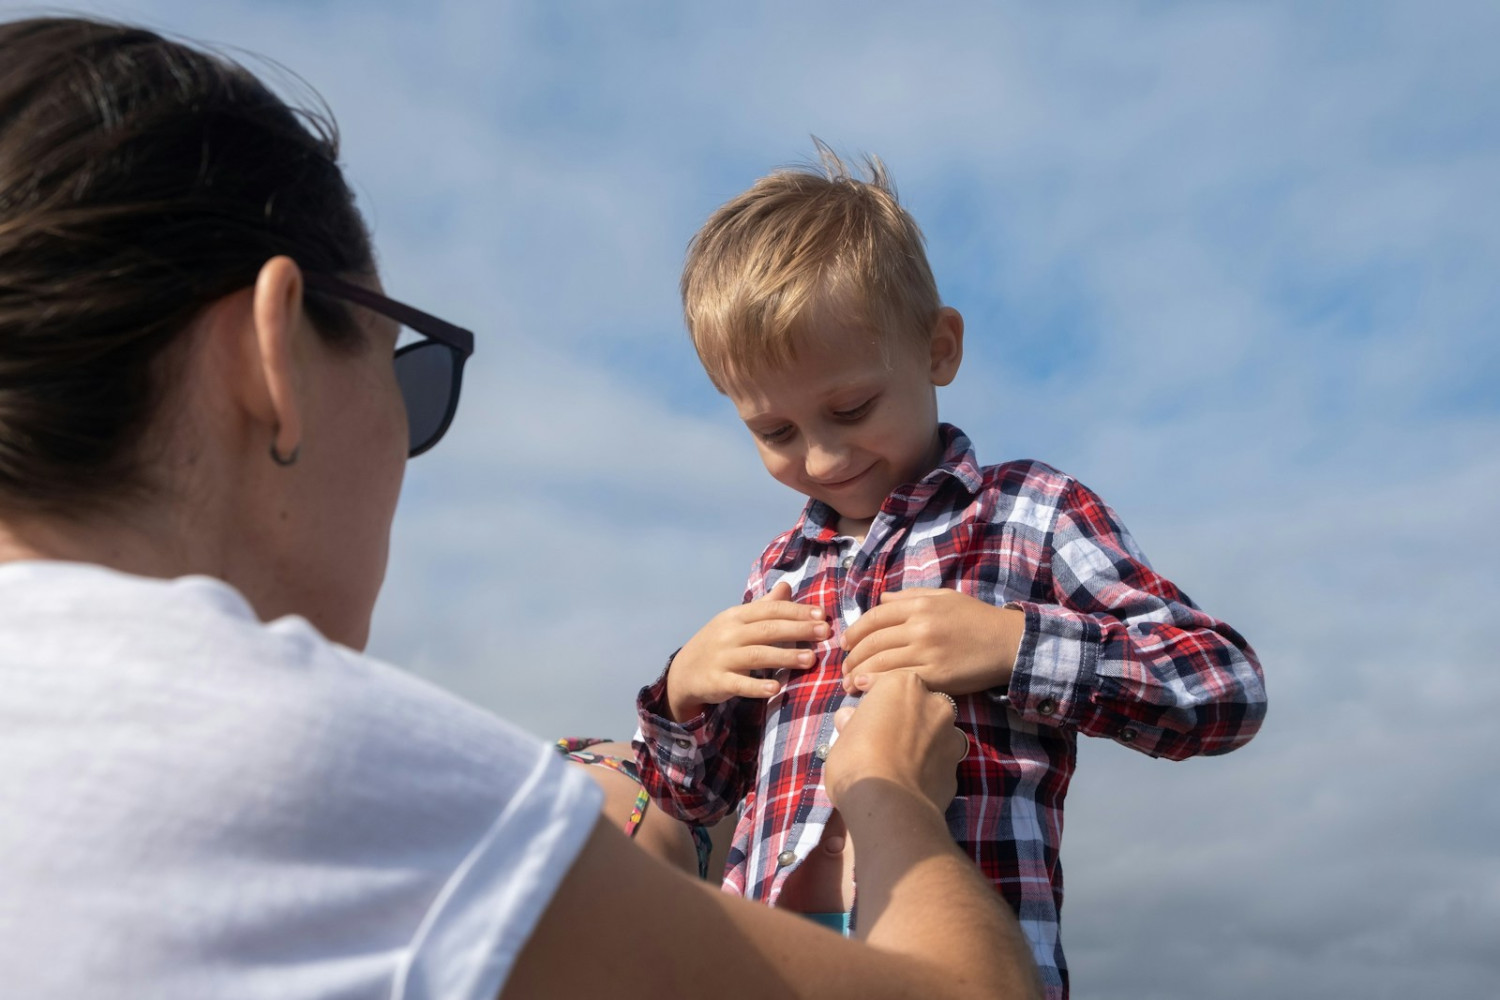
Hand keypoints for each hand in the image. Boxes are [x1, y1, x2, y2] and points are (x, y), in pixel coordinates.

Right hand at [665, 581, 827, 721]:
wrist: (683, 672)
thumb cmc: (718, 644)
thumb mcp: (737, 621)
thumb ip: (764, 606)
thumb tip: (787, 586)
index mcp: (736, 616)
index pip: (770, 610)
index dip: (796, 611)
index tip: (821, 615)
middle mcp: (729, 634)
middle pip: (767, 629)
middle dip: (797, 630)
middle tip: (824, 633)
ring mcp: (721, 658)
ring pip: (756, 655)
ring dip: (784, 656)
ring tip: (810, 659)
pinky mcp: (716, 681)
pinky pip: (739, 683)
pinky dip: (757, 686)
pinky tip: (776, 688)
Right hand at [824, 669, 968, 815]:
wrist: (889, 806)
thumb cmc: (857, 762)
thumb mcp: (842, 737)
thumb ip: (852, 724)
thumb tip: (850, 720)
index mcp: (903, 684)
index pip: (886, 683)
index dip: (872, 700)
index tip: (860, 714)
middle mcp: (934, 703)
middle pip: (917, 704)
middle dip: (903, 717)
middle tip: (881, 738)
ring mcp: (951, 735)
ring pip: (934, 732)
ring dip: (921, 741)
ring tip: (898, 763)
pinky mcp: (957, 767)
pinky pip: (939, 761)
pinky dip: (928, 767)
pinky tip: (911, 781)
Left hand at [840, 588, 1023, 696]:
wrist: (1008, 642)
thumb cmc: (976, 619)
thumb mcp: (943, 597)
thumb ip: (909, 596)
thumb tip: (881, 600)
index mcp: (919, 606)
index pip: (874, 618)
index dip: (854, 632)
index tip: (845, 644)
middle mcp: (920, 626)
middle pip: (873, 642)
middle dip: (852, 657)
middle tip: (843, 669)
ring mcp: (927, 651)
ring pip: (881, 662)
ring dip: (858, 674)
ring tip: (848, 684)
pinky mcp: (937, 675)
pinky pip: (899, 679)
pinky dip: (877, 685)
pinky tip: (864, 690)